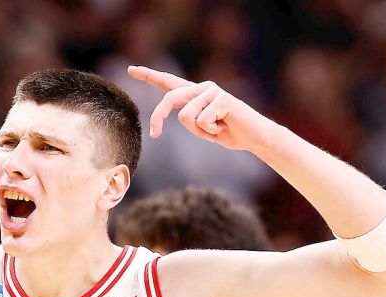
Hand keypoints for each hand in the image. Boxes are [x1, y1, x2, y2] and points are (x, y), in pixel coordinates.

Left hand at [127, 65, 265, 150]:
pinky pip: (202, 121)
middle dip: (158, 117)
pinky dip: (211, 132)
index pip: (168, 82)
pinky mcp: (222, 98)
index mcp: (194, 94)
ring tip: (216, 129)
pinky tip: (224, 127)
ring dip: (199, 132)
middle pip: (169, 98)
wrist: (254, 137)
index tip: (131, 69)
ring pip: (186, 116)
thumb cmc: (227, 133)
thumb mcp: (202, 128)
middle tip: (155, 134)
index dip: (149, 75)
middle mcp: (201, 88)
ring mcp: (212, 91)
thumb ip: (189, 118)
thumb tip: (179, 112)